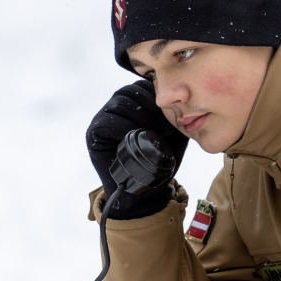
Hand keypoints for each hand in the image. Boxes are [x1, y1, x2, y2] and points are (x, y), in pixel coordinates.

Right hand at [85, 81, 186, 219]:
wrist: (143, 193)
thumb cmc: (158, 164)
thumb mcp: (173, 135)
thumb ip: (176, 115)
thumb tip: (185, 96)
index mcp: (132, 105)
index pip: (141, 86)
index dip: (157, 96)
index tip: (172, 116)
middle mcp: (115, 109)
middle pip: (130, 91)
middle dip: (149, 105)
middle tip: (163, 127)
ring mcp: (102, 120)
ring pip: (119, 103)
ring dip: (139, 115)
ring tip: (153, 133)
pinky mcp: (94, 133)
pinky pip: (108, 120)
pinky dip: (124, 126)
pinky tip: (136, 135)